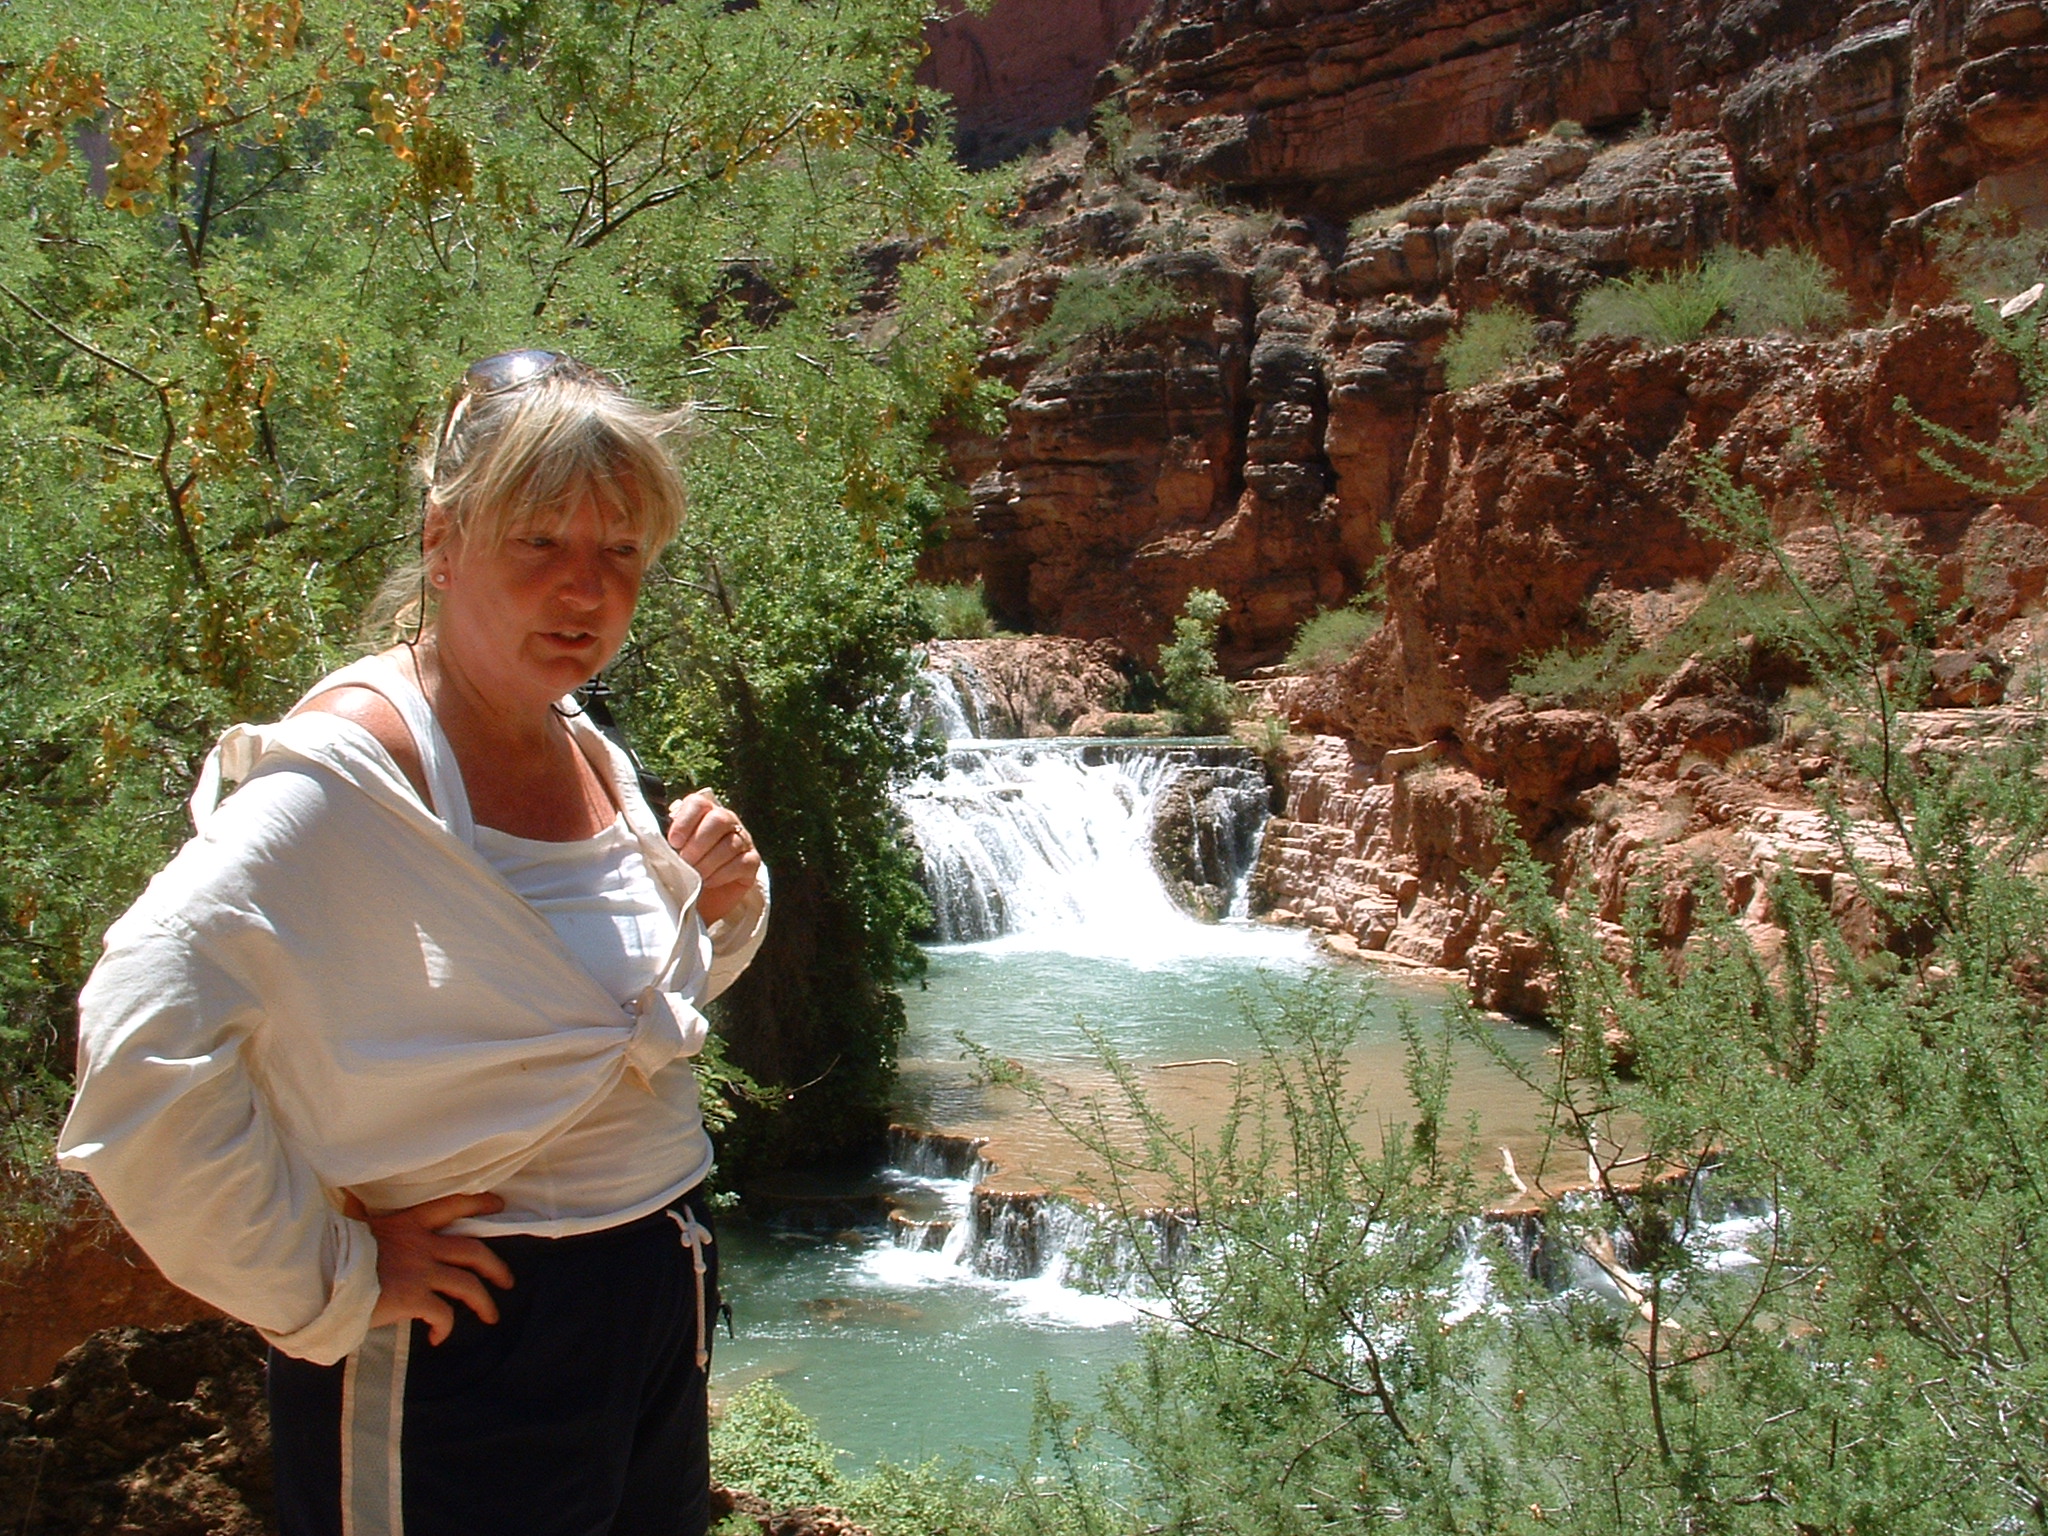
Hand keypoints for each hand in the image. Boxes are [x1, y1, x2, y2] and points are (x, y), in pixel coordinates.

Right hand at [347, 1191, 515, 1345]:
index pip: (453, 1204)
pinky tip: (439, 1337)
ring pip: (468, 1284)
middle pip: (474, 1251)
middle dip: (496, 1266)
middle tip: (507, 1281)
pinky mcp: (413, 1297)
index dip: (480, 1203)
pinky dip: (446, 1327)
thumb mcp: (354, 1225)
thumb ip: (363, 1216)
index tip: (500, 1205)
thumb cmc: (331, 1250)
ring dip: (484, 1302)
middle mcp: (421, 1244)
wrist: (319, 1273)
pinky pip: (443, 1314)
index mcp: (408, 1223)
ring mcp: (420, 1270)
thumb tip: (348, 1199)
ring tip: (491, 1316)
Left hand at [667, 790, 762, 925]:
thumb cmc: (678, 871)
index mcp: (702, 812)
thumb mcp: (666, 852)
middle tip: (685, 861)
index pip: (697, 803)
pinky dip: (722, 874)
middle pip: (719, 819)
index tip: (673, 842)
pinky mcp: (752, 862)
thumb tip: (643, 831)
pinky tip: (709, 882)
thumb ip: (661, 837)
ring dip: (708, 862)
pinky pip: (742, 862)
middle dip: (699, 843)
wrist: (696, 901)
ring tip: (694, 876)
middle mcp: (726, 821)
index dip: (685, 821)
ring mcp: (742, 840)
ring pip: (731, 843)